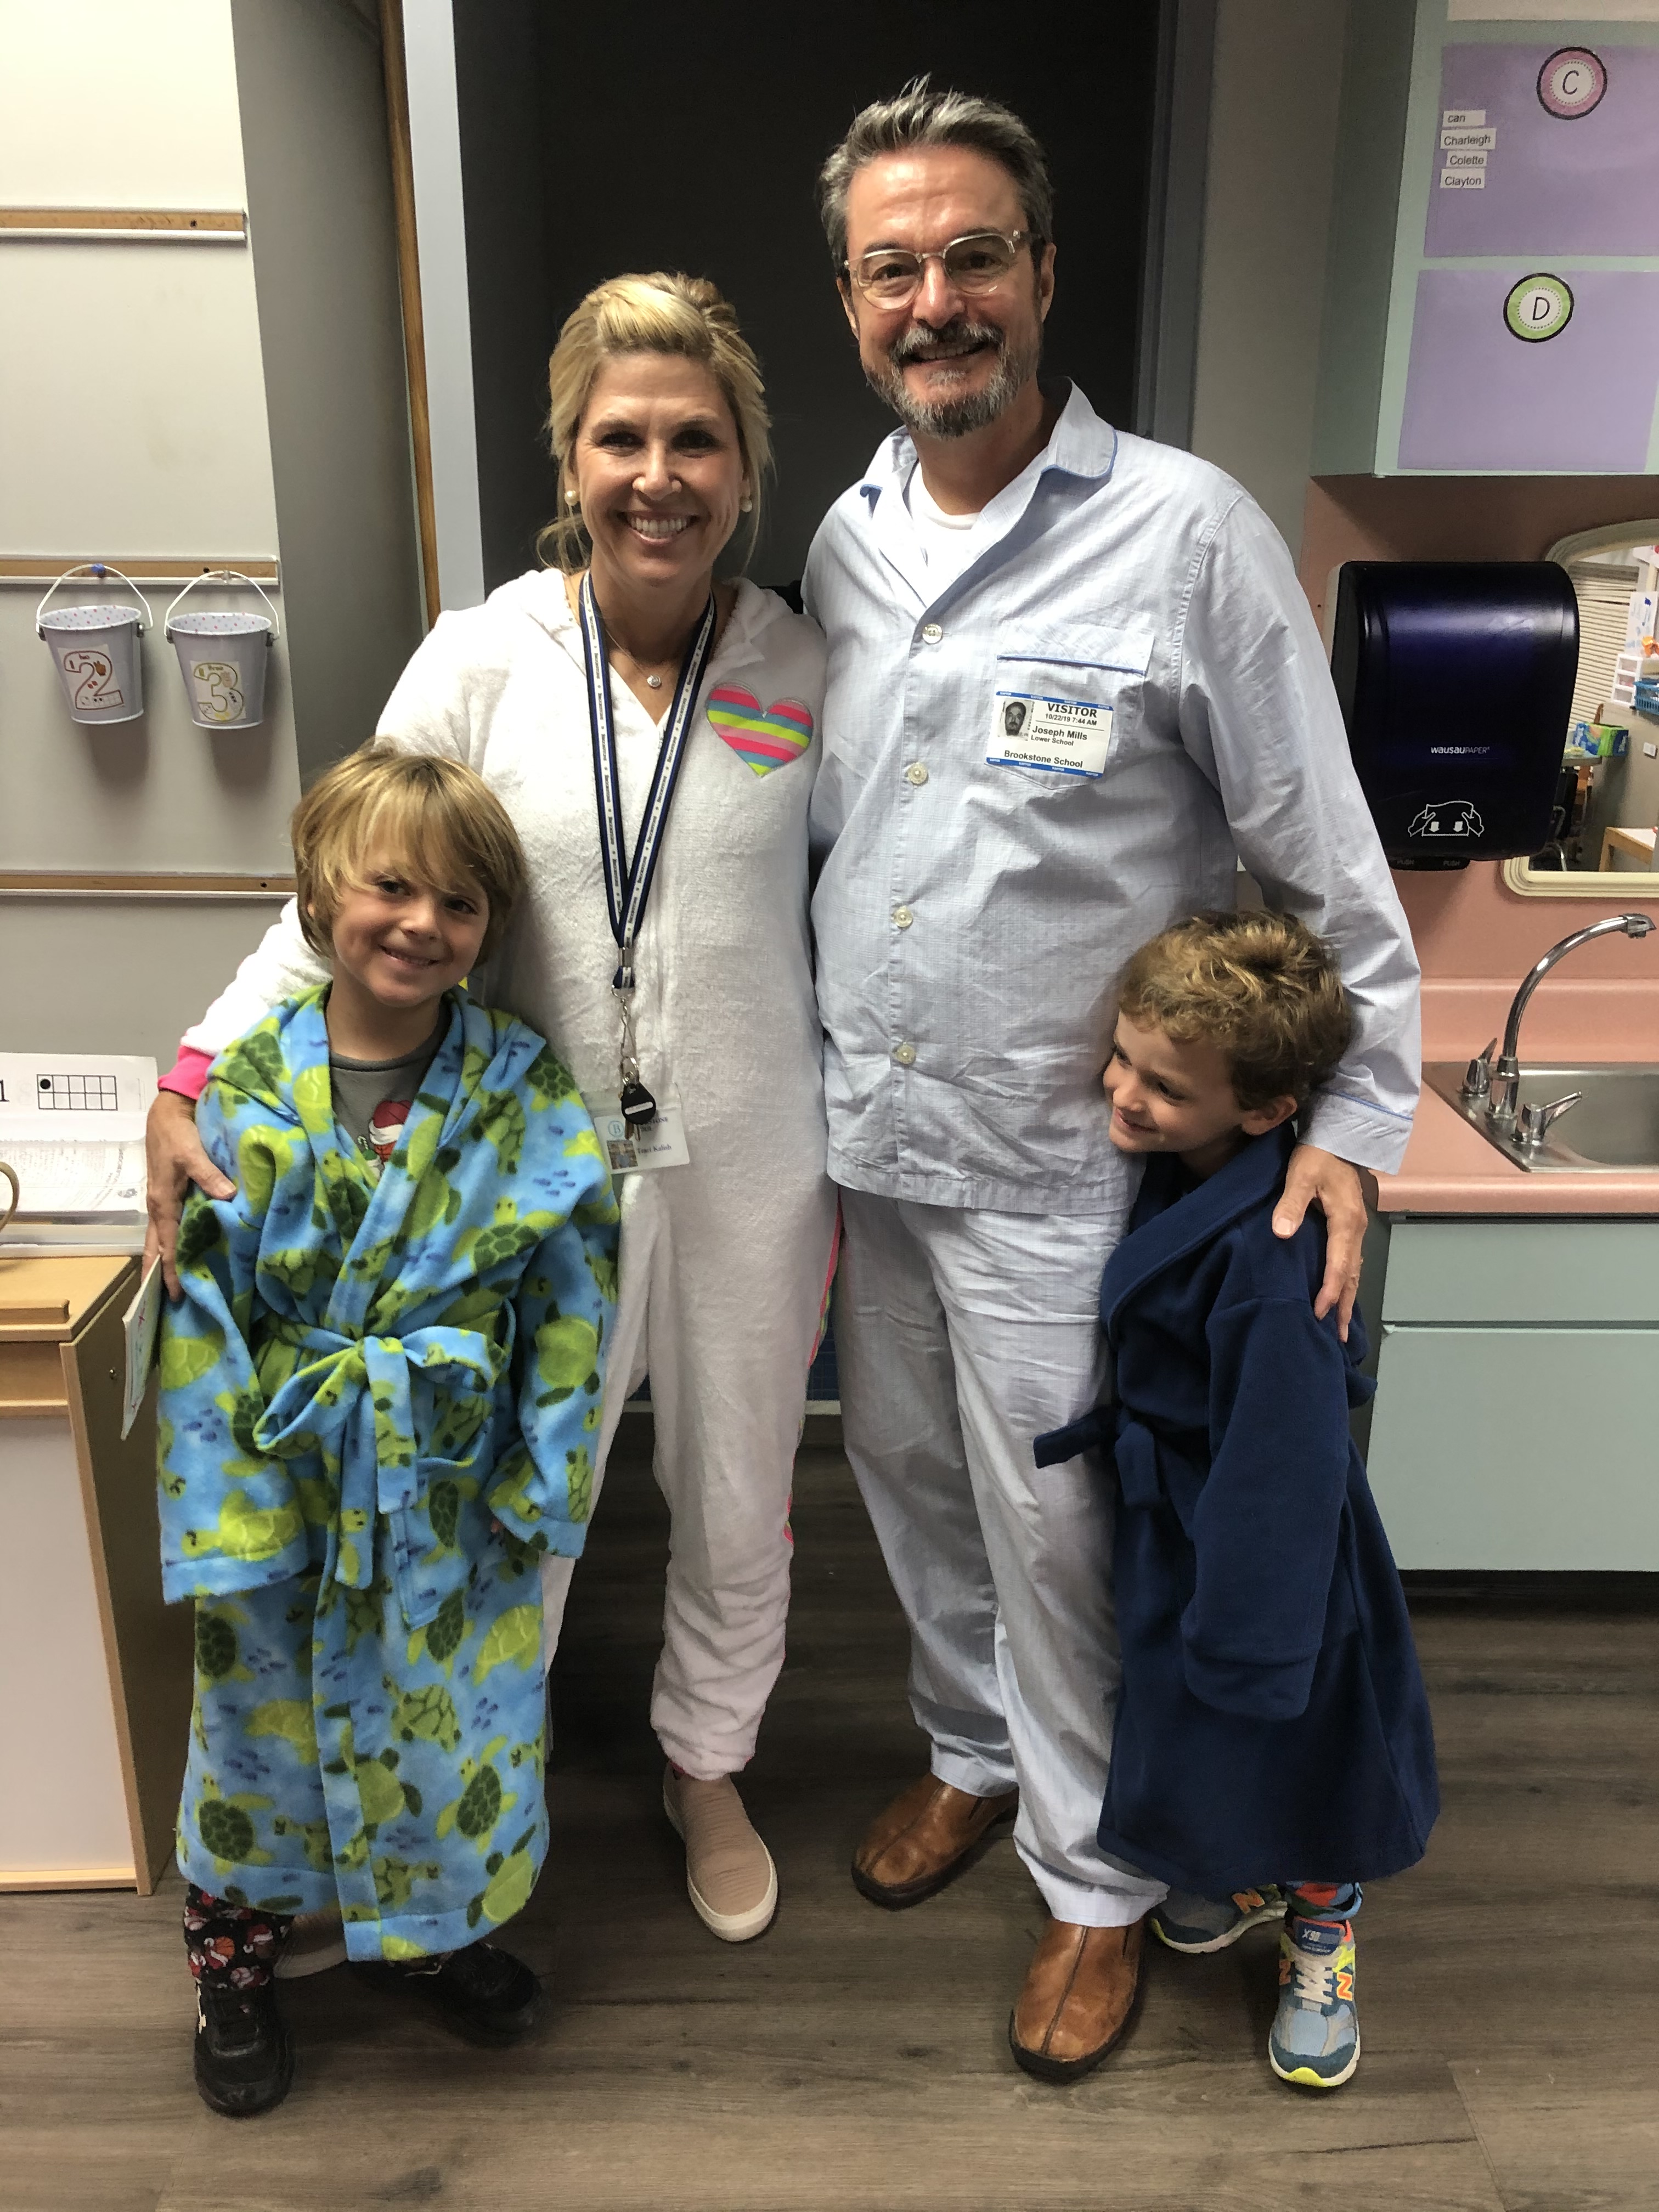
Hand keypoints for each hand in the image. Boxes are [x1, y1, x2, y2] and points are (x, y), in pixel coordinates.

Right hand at [144, 1089, 234, 1300]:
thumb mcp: (192, 1152)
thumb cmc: (177, 1133)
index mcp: (162, 1203)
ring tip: (172, 1286)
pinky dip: (172, 1243)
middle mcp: (159, 1207)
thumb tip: (227, 1197)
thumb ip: (209, 1175)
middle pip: (155, 1249)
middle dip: (159, 1275)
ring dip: (164, 1261)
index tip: (177, 1295)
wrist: (167, 1112)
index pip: (166, 1245)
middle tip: (166, 1303)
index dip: (171, 1270)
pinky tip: (185, 1251)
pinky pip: (169, 1226)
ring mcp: (163, 1202)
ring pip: (160, 1239)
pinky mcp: (170, 1194)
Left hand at [1271, 1144, 1371, 1339]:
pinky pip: (1350, 1260)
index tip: (1320, 1314)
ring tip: (1341, 1325)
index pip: (1339, 1266)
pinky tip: (1340, 1292)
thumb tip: (1281, 1234)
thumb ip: (1291, 1204)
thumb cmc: (1318, 1154)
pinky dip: (1346, 1281)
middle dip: (1344, 1306)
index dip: (1329, 1291)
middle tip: (1339, 1337)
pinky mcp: (1350, 1224)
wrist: (1339, 1134)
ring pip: (1353, 1270)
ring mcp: (1356, 1227)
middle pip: (1351, 1275)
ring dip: (1347, 1297)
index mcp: (1345, 1222)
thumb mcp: (1300, 1175)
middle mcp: (1356, 1229)